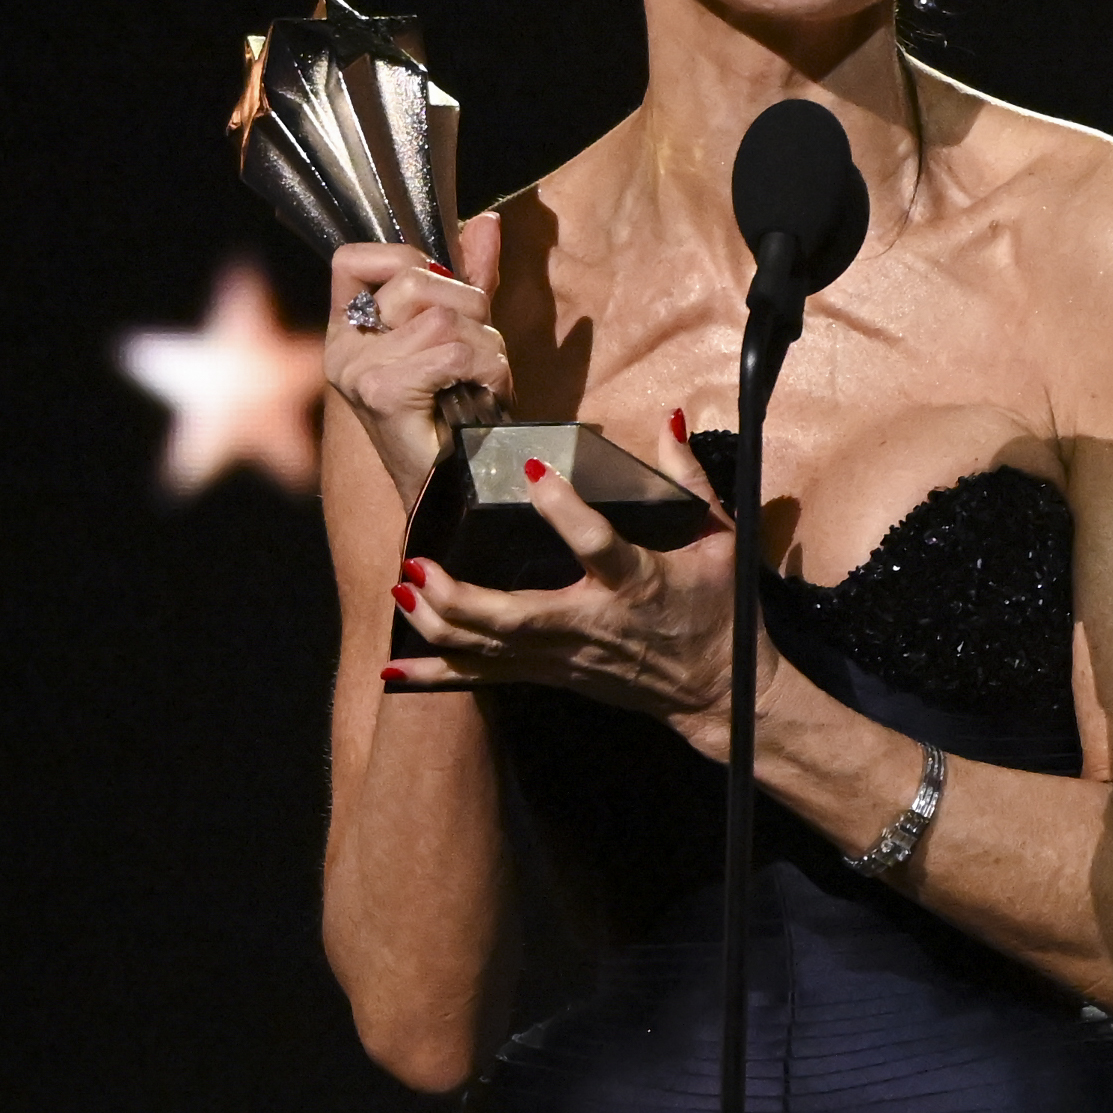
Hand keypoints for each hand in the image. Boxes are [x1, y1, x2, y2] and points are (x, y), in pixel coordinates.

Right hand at [326, 212, 510, 496]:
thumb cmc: (458, 418)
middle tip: (476, 352)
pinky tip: (482, 395)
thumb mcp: (462, 336)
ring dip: (485, 347)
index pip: (352, 258)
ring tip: (481, 381)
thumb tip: (486, 221)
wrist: (457, 491)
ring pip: (442, 319)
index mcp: (348, 332)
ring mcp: (357, 371)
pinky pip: (453, 350)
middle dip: (467, 306)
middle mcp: (342, 350)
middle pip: (412, 280)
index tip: (440, 292)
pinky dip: (487, 369)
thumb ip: (470, 278)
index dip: (405, 259)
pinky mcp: (382, 391)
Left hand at [381, 412, 764, 756]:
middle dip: (462, 596)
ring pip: (490, 649)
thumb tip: (669, 420)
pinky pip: (486, 677)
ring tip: (400, 588)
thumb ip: (690, 480)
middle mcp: (593, 624)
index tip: (538, 476)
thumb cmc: (718, 611)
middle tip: (419, 563)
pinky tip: (393, 667)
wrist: (716, 691)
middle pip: (517, 617)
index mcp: (638, 584)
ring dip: (438, 623)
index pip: (599, 547)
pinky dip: (437, 673)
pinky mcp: (551, 674)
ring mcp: (566, 656)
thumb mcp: (719, 540)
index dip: (568, 514)